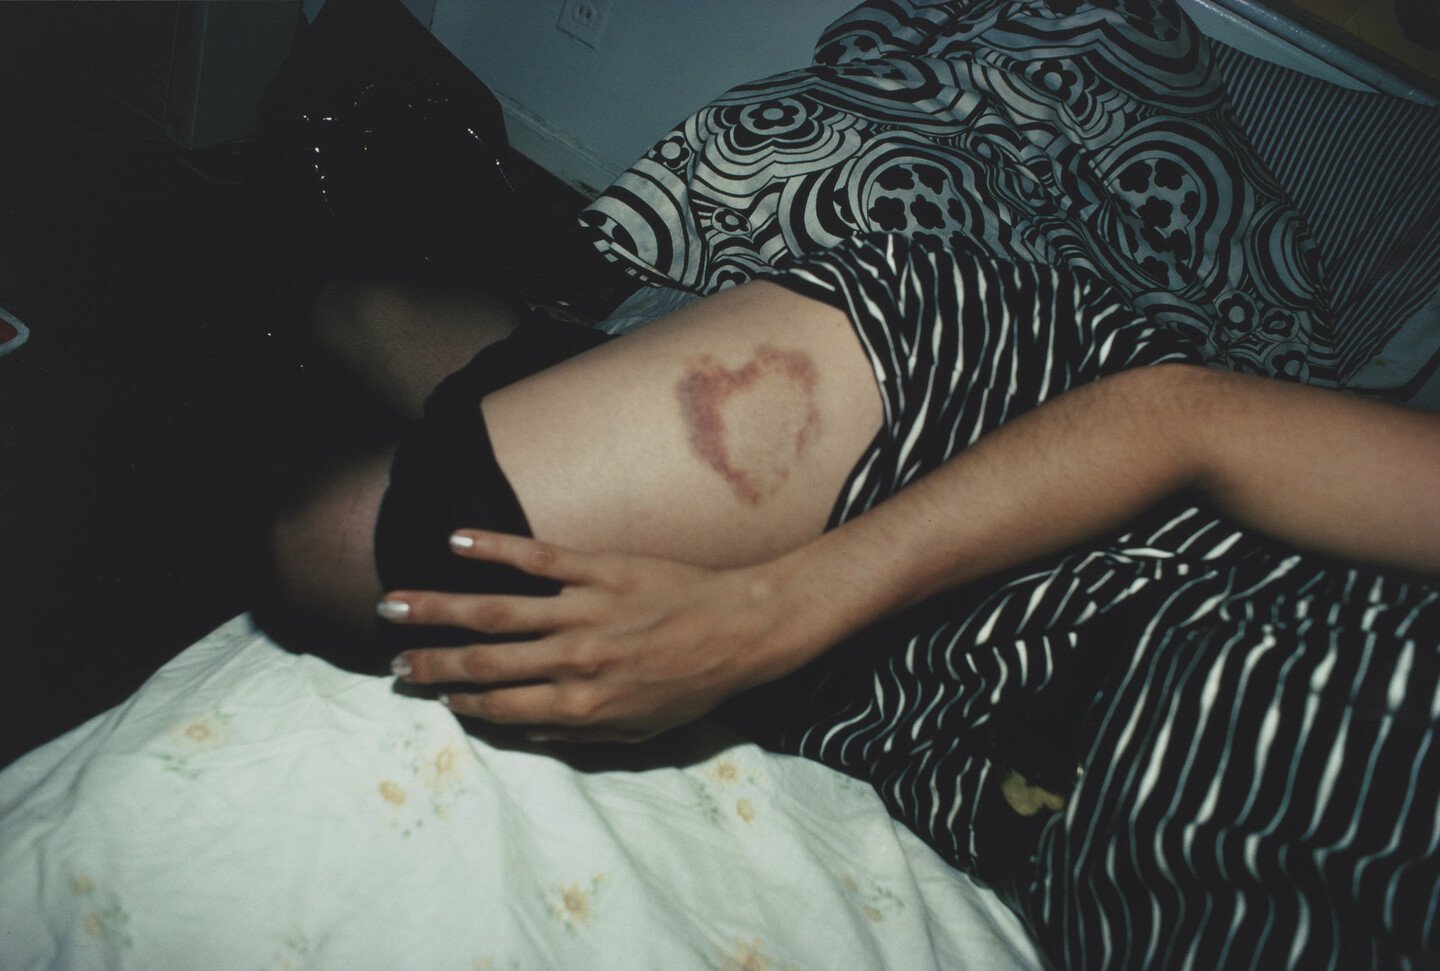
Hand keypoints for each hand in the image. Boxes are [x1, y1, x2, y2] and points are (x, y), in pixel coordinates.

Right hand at [382, 530, 823, 742]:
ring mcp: (584, 611)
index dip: (460, 700)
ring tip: (394, 604)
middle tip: (390, 658)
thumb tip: (520, 730)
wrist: (743, 631)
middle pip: (484, 663)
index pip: (501, 707)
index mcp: (582, 705)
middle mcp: (574, 661)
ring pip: (495, 611)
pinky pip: (538, 558)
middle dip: (430, 662)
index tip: (430, 692)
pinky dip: (494, 549)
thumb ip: (575, 734)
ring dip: (438, 609)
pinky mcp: (600, 569)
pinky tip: (455, 542)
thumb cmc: (691, 686)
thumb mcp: (637, 732)